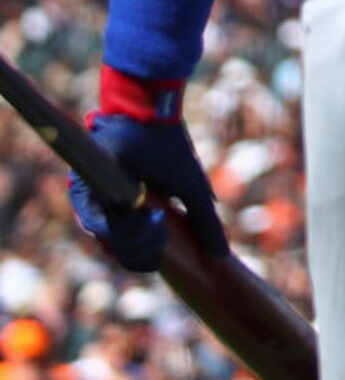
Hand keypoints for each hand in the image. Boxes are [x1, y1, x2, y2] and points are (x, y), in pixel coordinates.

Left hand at [69, 74, 227, 272]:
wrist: (151, 119)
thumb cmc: (170, 149)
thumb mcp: (195, 191)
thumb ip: (206, 223)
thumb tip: (222, 253)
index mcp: (136, 214)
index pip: (137, 251)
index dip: (150, 259)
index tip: (167, 255)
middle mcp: (114, 212)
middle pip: (123, 253)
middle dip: (147, 252)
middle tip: (164, 234)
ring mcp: (99, 204)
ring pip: (110, 244)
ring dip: (138, 240)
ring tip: (157, 219)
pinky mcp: (86, 193)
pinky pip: (97, 224)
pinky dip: (121, 228)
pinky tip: (147, 215)